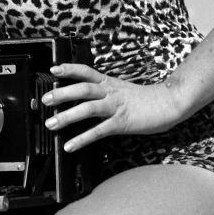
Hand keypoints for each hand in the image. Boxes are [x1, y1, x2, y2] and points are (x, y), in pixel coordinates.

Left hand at [40, 64, 185, 151]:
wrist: (168, 103)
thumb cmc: (146, 99)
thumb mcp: (122, 90)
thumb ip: (105, 92)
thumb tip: (86, 98)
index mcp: (110, 82)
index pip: (86, 71)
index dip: (69, 69)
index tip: (53, 69)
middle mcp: (110, 92)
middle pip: (83, 89)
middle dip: (62, 93)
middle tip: (45, 100)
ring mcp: (116, 107)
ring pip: (87, 108)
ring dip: (67, 116)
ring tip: (51, 124)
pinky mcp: (121, 123)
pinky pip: (98, 131)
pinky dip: (82, 139)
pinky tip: (70, 145)